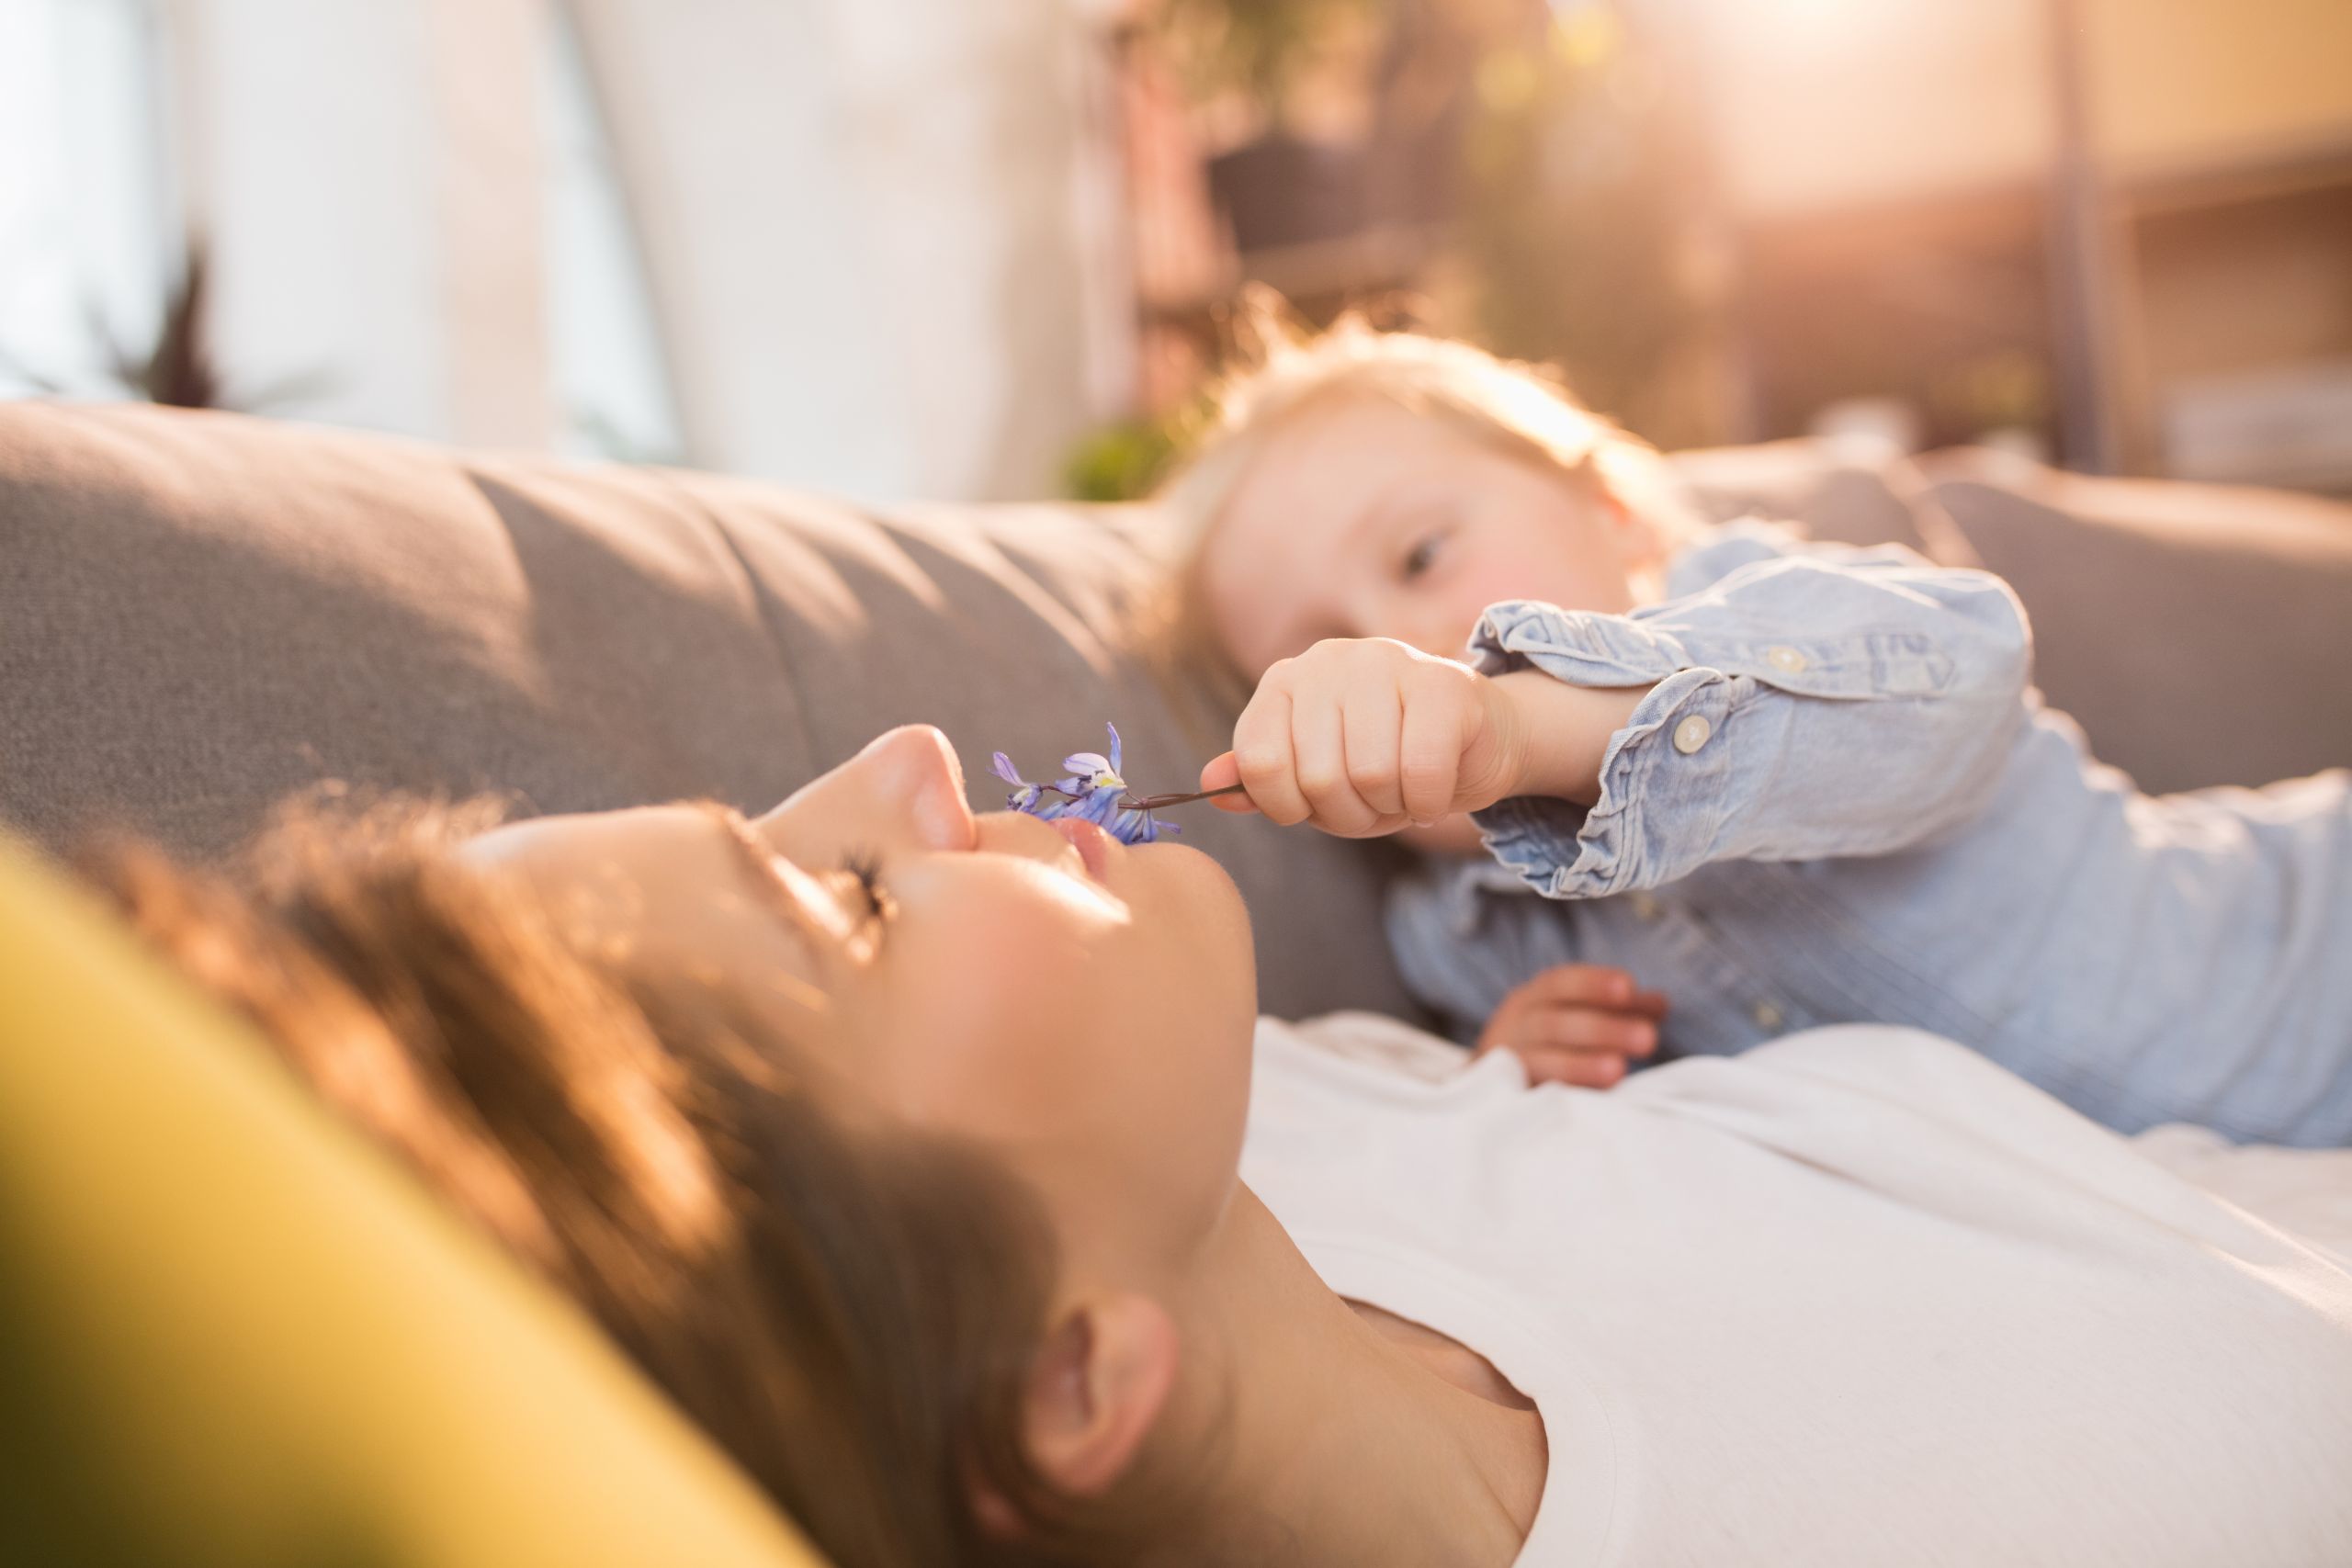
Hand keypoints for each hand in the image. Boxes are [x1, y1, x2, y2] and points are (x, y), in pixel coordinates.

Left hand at [1199, 638, 1648, 837]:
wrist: (1476, 740)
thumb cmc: (1385, 761)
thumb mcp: (1315, 775)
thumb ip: (1263, 778)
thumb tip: (1209, 783)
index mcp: (1286, 681)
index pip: (1258, 760)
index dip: (1287, 806)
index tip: (1313, 807)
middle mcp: (1331, 660)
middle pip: (1317, 776)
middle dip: (1348, 814)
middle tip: (1374, 802)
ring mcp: (1390, 662)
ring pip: (1370, 775)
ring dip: (1392, 807)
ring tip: (1403, 790)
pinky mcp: (1447, 684)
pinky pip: (1421, 773)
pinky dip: (1428, 802)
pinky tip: (1434, 788)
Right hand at [1477, 965, 1668, 1088]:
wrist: (1489, 1086)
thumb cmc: (1547, 1045)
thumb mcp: (1575, 1017)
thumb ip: (1617, 1010)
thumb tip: (1660, 1004)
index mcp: (1533, 999)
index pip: (1560, 984)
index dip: (1592, 985)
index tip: (1628, 987)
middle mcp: (1514, 1026)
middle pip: (1553, 1024)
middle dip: (1601, 1029)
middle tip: (1648, 1039)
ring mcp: (1506, 1064)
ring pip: (1539, 1061)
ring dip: (1580, 1065)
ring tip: (1619, 1071)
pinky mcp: (1506, 1099)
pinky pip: (1528, 1097)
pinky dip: (1558, 1096)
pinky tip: (1588, 1103)